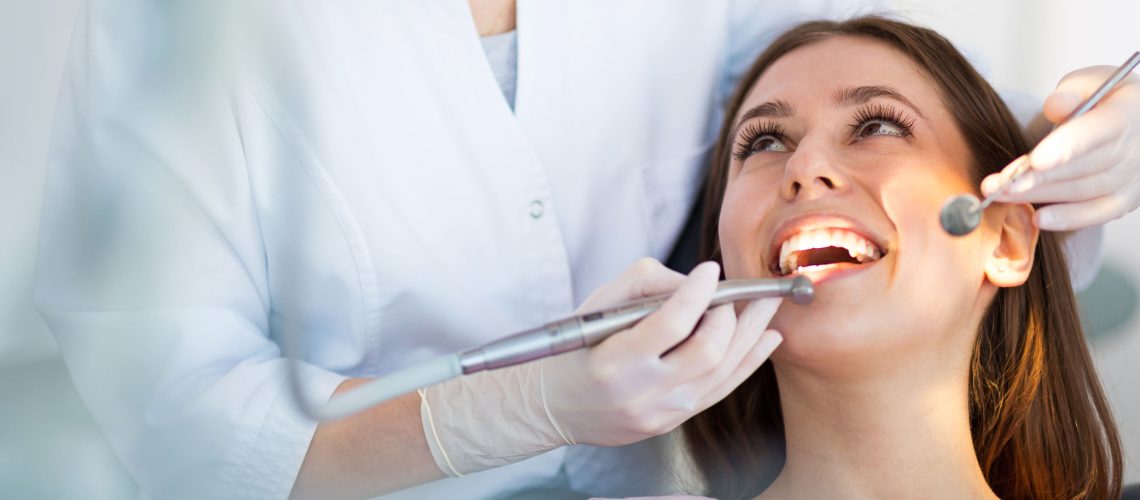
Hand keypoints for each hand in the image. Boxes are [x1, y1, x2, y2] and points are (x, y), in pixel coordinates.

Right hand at [418, 258, 781, 475]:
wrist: (556, 406)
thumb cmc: (575, 350)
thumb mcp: (597, 306)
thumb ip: (645, 284)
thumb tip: (694, 282)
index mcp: (615, 361)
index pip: (671, 323)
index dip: (697, 293)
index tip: (708, 270)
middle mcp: (642, 392)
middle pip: (707, 350)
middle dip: (729, 315)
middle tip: (730, 294)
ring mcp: (662, 412)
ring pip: (723, 371)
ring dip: (751, 334)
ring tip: (768, 306)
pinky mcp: (674, 421)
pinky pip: (722, 389)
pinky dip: (749, 361)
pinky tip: (766, 339)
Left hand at [981, 64, 1139, 230]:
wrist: (1133, 120)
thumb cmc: (1104, 99)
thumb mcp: (1090, 82)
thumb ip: (1071, 91)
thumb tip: (1055, 105)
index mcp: (1128, 113)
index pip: (1098, 132)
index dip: (1066, 147)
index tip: (1035, 161)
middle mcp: (1136, 148)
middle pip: (1084, 167)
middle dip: (1038, 178)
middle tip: (1001, 184)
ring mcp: (1134, 176)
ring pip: (1084, 191)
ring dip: (1041, 196)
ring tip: (1003, 195)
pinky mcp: (1126, 198)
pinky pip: (1098, 213)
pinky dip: (1069, 218)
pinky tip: (1039, 218)